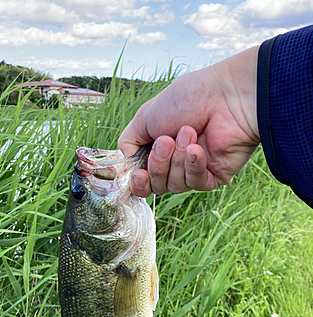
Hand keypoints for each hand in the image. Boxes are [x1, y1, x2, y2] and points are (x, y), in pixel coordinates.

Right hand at [118, 46, 260, 196]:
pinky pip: (195, 184)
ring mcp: (195, 170)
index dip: (138, 181)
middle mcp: (176, 162)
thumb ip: (128, 141)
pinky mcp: (214, 177)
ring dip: (176, 160)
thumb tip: (124, 163)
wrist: (227, 95)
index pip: (143, 178)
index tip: (136, 174)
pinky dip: (193, 165)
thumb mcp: (146, 116)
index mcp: (159, 148)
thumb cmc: (189, 98)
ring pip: (174, 186)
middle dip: (157, 165)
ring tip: (188, 133)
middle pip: (156, 185)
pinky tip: (198, 148)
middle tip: (166, 141)